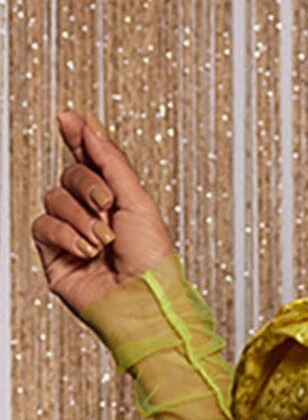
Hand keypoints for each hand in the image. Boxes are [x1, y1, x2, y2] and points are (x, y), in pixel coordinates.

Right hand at [30, 108, 175, 316]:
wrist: (143, 303)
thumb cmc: (151, 263)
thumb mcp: (138, 200)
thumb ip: (110, 160)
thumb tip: (90, 124)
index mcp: (116, 201)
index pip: (90, 159)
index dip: (78, 136)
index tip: (68, 116)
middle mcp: (92, 215)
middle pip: (70, 173)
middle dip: (88, 185)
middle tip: (107, 207)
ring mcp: (73, 234)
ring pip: (54, 198)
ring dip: (80, 217)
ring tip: (102, 242)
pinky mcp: (55, 256)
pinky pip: (43, 225)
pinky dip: (64, 234)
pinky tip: (85, 251)